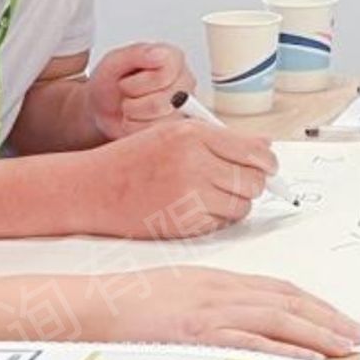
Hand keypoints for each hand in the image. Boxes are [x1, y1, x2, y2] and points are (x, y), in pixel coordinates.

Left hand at [86, 42, 193, 138]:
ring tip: (130, 108)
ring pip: (159, 123)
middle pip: (162, 102)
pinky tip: (135, 120)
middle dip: (133, 102)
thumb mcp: (114, 61)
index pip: (165, 74)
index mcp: (174, 59)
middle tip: (127, 95)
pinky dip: (136, 130)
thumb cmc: (110, 82)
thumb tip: (159, 53)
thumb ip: (137, 53)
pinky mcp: (177, 128)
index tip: (127, 79)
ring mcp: (185, 108)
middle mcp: (185, 83)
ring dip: (134, 117)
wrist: (101, 107)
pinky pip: (155, 137)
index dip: (138, 83)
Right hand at [86, 265, 359, 359]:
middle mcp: (220, 290)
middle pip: (288, 301)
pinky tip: (308, 358)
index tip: (340, 319)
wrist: (88, 306)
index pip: (279, 290)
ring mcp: (210, 311)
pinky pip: (250, 340)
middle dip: (328, 318)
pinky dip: (284, 349)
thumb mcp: (176, 296)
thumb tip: (240, 327)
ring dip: (318, 333)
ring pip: (278, 317)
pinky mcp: (197, 333)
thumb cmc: (124, 306)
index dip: (315, 305)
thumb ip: (210, 307)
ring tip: (346, 346)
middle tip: (358, 335)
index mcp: (217, 281)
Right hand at [91, 120, 280, 237]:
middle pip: (254, 180)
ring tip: (213, 194)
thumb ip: (221, 139)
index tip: (268, 166)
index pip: (254, 151)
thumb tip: (266, 146)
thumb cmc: (132, 160)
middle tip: (240, 182)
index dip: (267, 162)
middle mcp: (194, 163)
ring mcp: (189, 196)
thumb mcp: (174, 135)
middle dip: (254, 183)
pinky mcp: (183, 224)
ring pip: (242, 205)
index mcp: (193, 135)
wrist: (91, 189)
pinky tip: (195, 207)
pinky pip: (221, 224)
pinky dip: (217, 219)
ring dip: (236, 203)